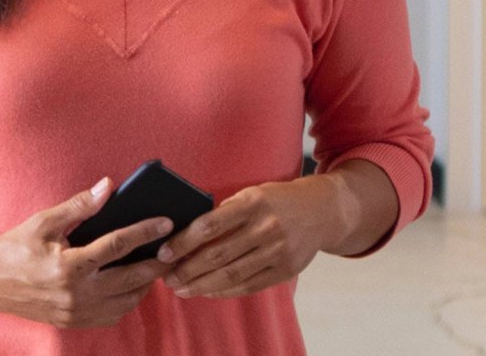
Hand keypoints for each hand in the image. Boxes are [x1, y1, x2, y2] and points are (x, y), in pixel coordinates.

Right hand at [0, 177, 172, 327]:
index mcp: (69, 264)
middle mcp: (77, 292)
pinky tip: (130, 285)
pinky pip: (113, 315)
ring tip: (153, 265)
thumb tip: (108, 187)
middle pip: (132, 279)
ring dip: (144, 284)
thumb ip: (79, 206)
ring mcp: (77, 312)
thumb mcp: (43, 221)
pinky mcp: (75, 322)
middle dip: (156, 263)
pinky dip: (128, 300)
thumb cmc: (14, 246)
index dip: (145, 232)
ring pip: (127, 301)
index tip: (166, 222)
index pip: (118, 245)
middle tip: (172, 249)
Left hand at [160, 177, 346, 299]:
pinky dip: (226, 291)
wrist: (322, 211)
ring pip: (233, 274)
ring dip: (202, 285)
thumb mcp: (250, 194)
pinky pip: (250, 285)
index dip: (183, 241)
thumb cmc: (274, 201)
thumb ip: (223, 212)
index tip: (162, 253)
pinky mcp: (287, 270)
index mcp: (252, 203)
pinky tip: (207, 292)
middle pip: (218, 254)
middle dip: (188, 270)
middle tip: (166, 278)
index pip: (209, 225)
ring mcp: (279, 251)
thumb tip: (183, 232)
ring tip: (181, 289)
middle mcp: (266, 228)